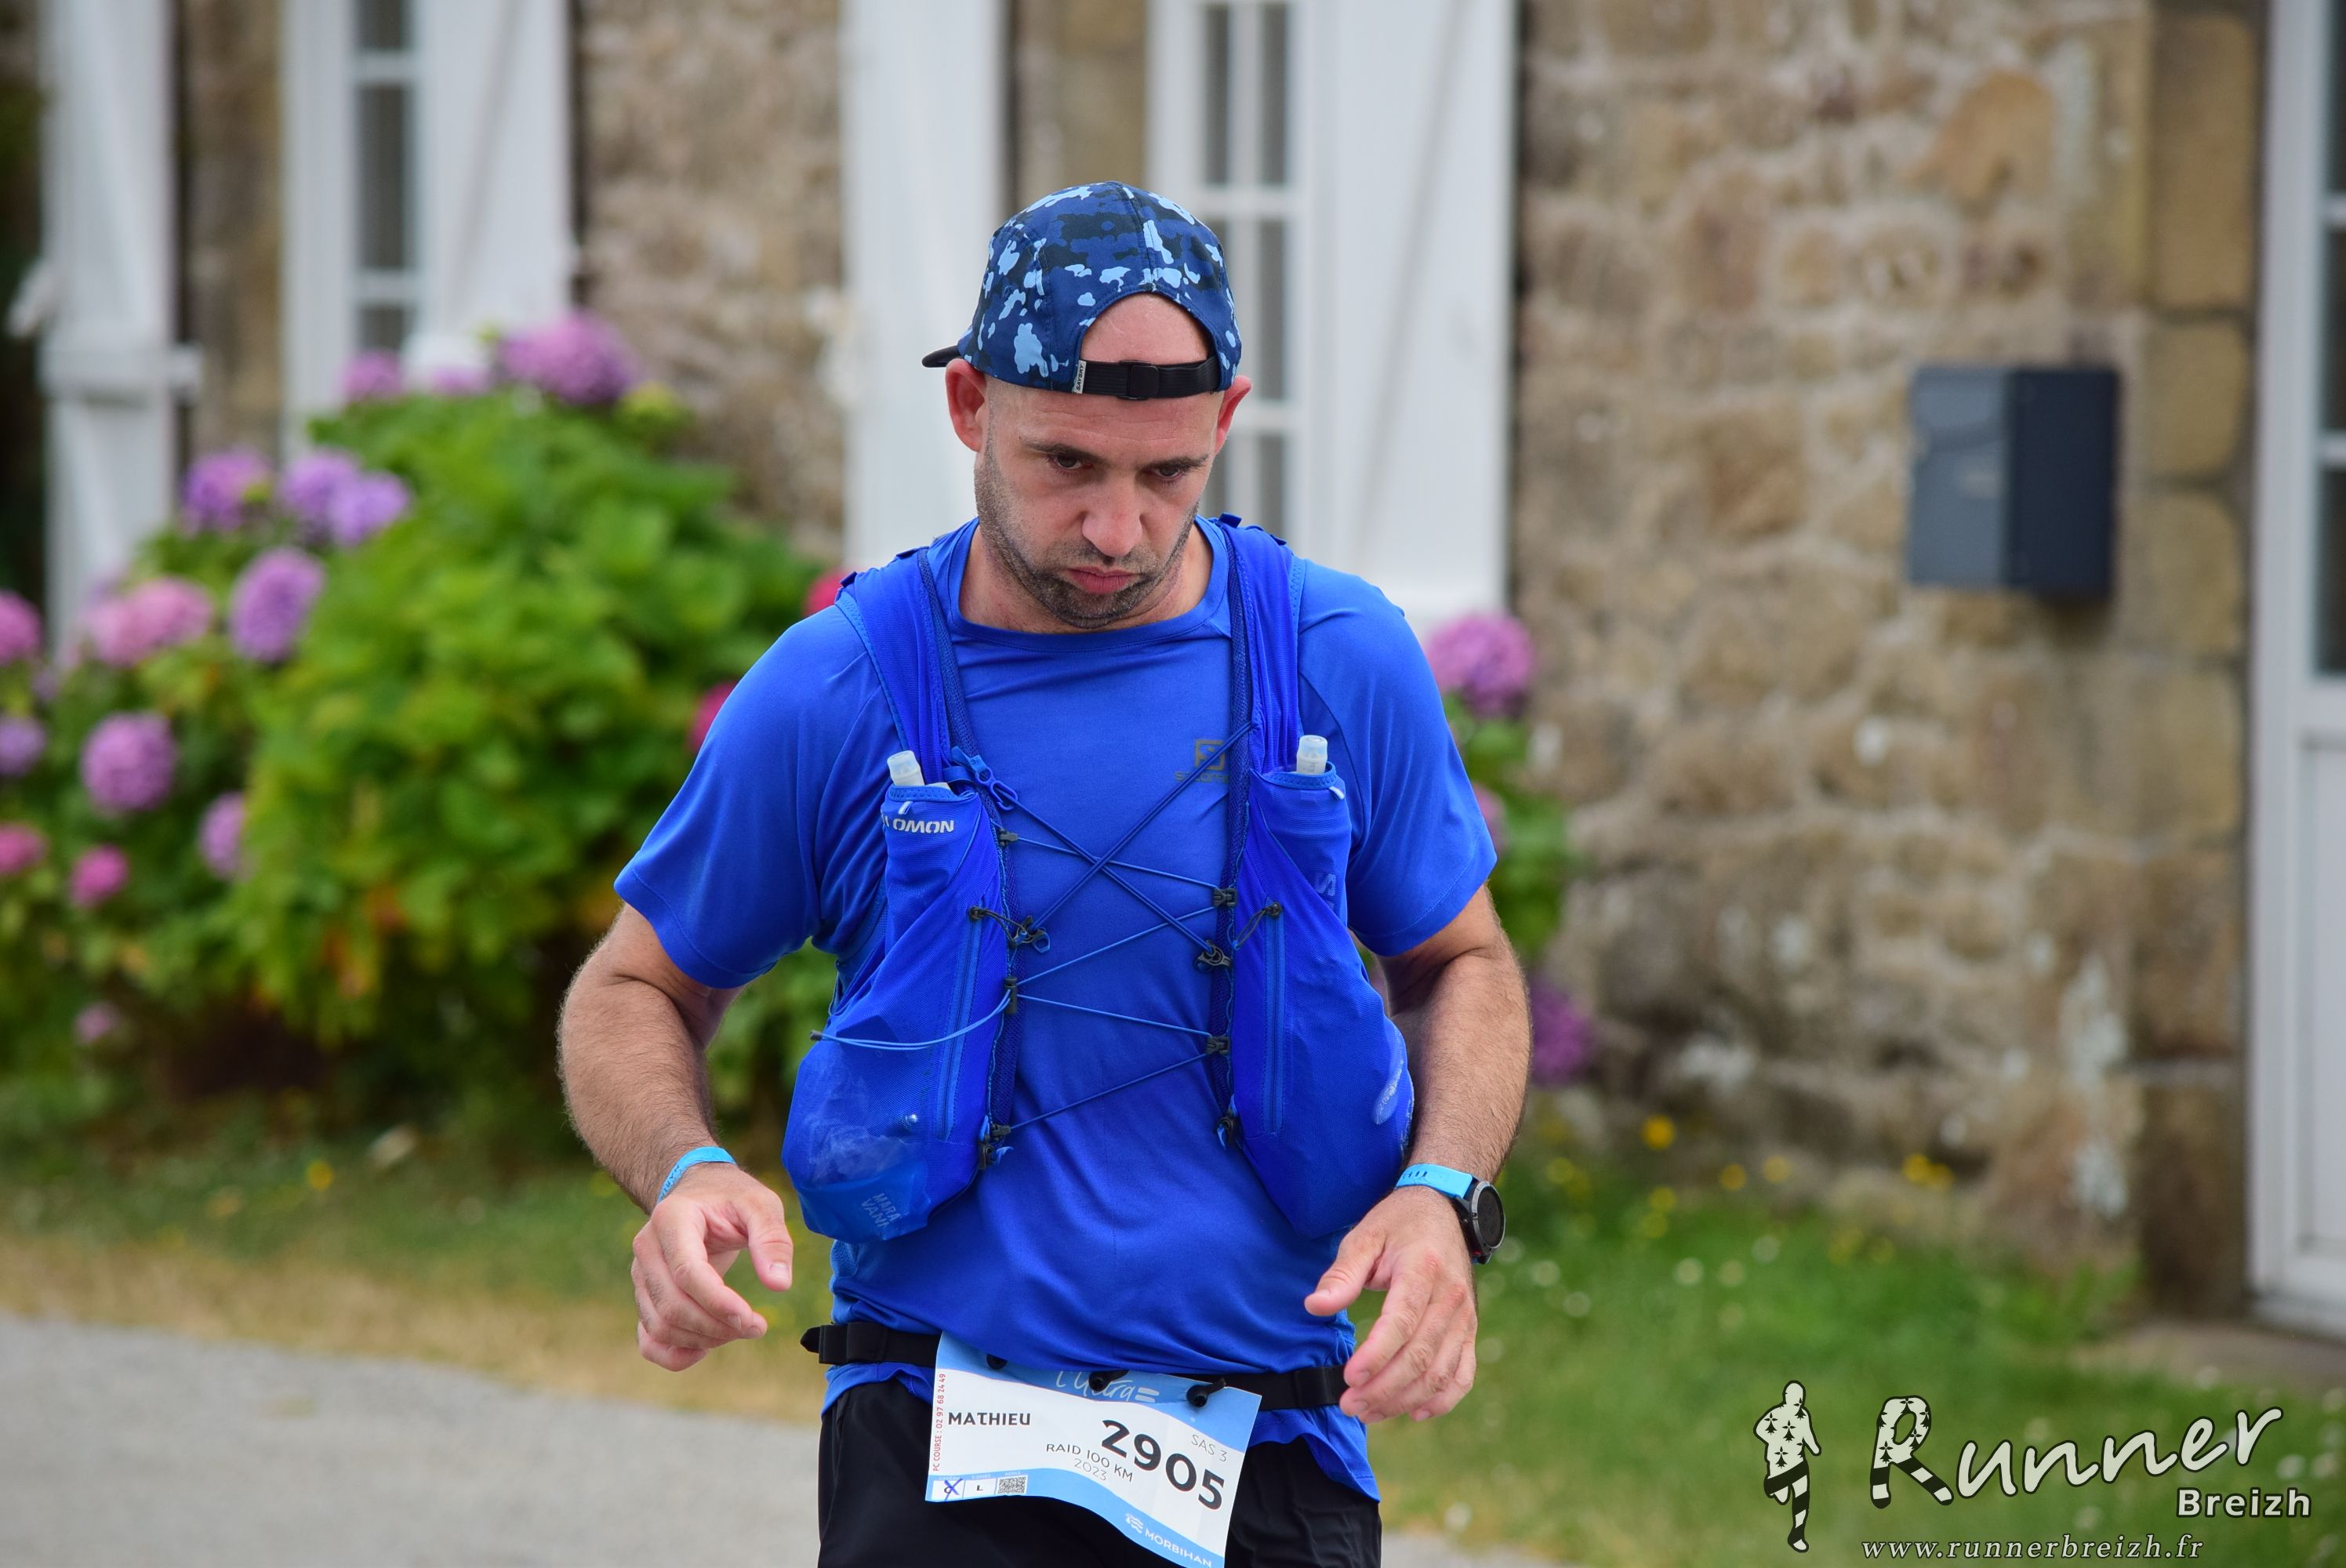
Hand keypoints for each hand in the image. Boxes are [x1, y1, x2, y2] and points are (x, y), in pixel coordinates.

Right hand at [630, 1161, 794, 1371]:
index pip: (688, 1273)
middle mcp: (647, 1248)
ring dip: (703, 1340)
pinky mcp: (645, 1295)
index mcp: (672, 1219)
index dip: (719, 1303)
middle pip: (672, 1305)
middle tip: (757, 1327)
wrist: (698, 1191)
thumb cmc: (731, 1196)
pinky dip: (674, 1354)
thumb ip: (772, 1240)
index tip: (754, 1320)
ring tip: (739, 1329)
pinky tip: (706, 1349)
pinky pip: (649, 1338)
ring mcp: (641, 1274)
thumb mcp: (760, 1204)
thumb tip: (779, 1285)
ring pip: (661, 1326)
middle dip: (717, 1327)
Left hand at [1303, 1184, 1477, 1422]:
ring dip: (1405, 1399)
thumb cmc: (1397, 1224)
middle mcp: (1450, 1297)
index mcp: (1423, 1269)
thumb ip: (1342, 1274)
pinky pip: (1463, 1373)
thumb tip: (1315, 1306)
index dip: (1376, 1356)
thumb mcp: (1364, 1237)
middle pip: (1421, 1356)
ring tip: (1369, 1411)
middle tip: (1349, 1404)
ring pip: (1440, 1372)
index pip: (1402, 1323)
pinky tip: (1414, 1412)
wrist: (1444, 1210)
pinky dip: (1443, 1399)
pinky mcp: (1469, 1329)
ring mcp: (1464, 1316)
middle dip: (1384, 1388)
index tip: (1348, 1378)